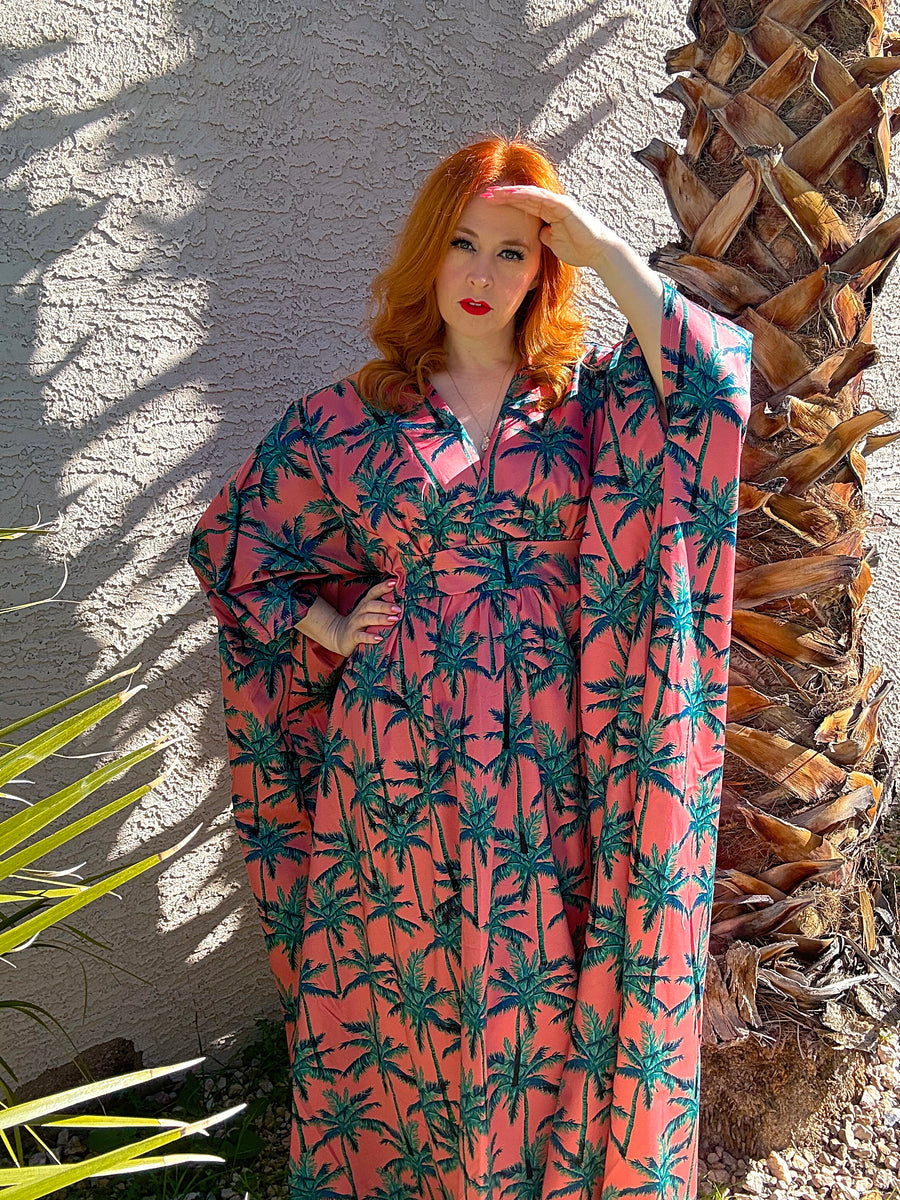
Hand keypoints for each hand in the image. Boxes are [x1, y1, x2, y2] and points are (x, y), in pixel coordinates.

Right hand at [329, 580, 400, 656]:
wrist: (338, 635)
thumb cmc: (360, 624)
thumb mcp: (368, 613)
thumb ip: (381, 608)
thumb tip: (402, 604)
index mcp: (364, 605)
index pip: (373, 593)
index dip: (382, 587)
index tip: (394, 582)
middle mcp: (359, 612)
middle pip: (371, 605)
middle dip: (385, 606)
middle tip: (398, 608)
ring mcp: (355, 624)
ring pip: (366, 619)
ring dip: (380, 618)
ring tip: (394, 619)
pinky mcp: (352, 636)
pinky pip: (360, 636)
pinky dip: (369, 637)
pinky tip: (379, 638)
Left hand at [480, 185, 619, 270]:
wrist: (597, 252)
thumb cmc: (578, 249)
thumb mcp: (552, 244)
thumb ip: (543, 237)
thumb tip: (536, 235)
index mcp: (547, 212)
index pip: (522, 205)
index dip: (504, 204)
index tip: (486, 206)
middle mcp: (551, 203)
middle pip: (522, 196)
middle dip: (501, 196)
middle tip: (481, 194)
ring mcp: (557, 201)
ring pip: (528, 193)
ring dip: (508, 193)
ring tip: (490, 193)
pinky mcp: (562, 204)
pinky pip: (539, 196)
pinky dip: (524, 194)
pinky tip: (509, 194)